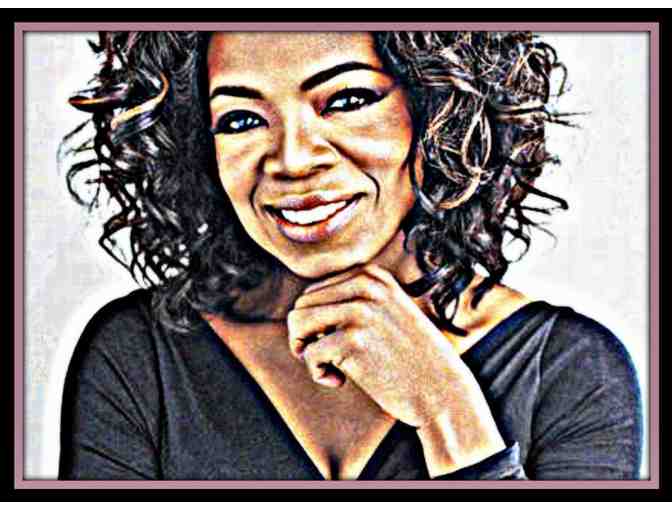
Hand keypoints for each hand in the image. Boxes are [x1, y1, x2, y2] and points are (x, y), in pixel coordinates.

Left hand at [288, 263, 487, 427]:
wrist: (441, 391)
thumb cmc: (408, 358)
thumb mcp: (387, 311)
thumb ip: (352, 299)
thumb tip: (298, 306)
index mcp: (371, 275)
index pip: (314, 292)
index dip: (316, 324)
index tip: (339, 344)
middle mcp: (365, 286)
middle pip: (301, 305)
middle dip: (307, 336)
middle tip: (330, 359)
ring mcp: (360, 311)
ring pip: (297, 323)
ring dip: (306, 351)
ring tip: (330, 366)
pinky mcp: (354, 340)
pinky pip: (309, 353)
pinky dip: (318, 372)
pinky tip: (340, 381)